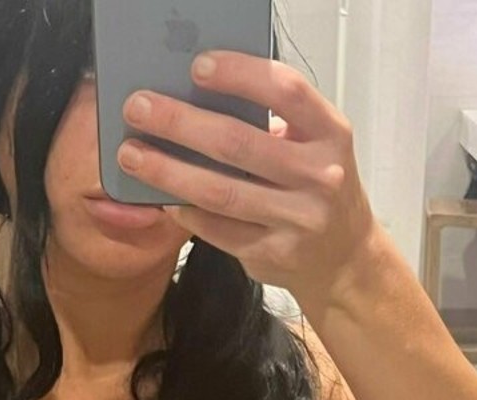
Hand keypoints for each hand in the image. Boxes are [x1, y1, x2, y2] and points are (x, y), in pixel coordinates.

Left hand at [117, 49, 382, 310]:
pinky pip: (217, 230)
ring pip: (220, 192)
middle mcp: (318, 176)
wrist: (344, 256)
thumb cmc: (316, 187)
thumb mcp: (313, 145)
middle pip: (238, 143)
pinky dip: (185, 211)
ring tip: (132, 155)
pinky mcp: (272, 252)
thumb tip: (200, 99)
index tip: (197, 66)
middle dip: (181, 123)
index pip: (286, 91)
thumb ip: (272, 124)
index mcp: (330, 134)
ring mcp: (296, 219)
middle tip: (139, 109)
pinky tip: (161, 197)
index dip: (241, 75)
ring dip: (168, 171)